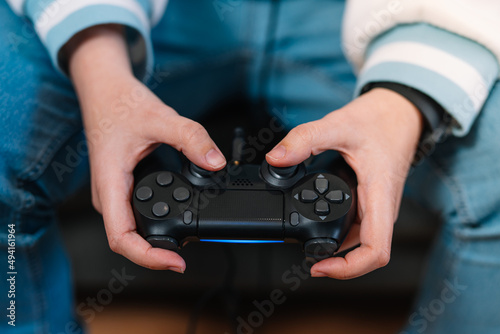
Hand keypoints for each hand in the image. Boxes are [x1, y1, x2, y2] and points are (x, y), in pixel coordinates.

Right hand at [67, 25, 225, 271]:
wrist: (105, 92)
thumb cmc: (121, 105)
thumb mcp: (160, 118)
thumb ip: (191, 139)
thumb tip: (215, 162)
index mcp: (110, 182)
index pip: (121, 238)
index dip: (148, 257)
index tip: (174, 262)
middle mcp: (108, 194)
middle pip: (128, 240)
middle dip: (156, 253)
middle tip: (187, 253)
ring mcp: (114, 194)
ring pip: (131, 230)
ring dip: (156, 240)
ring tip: (185, 238)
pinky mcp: (122, 189)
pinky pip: (135, 216)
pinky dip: (155, 224)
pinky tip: (175, 218)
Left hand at [266, 88, 422, 278]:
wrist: (400, 112)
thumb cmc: (380, 120)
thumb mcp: (338, 125)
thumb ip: (304, 139)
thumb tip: (276, 158)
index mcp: (380, 195)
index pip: (376, 250)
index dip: (349, 268)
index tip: (321, 267)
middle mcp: (383, 208)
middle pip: (367, 254)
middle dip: (338, 264)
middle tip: (307, 261)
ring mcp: (379, 207)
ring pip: (363, 244)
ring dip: (340, 252)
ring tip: (310, 247)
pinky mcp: (374, 203)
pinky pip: (361, 230)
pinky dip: (341, 236)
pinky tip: (321, 227)